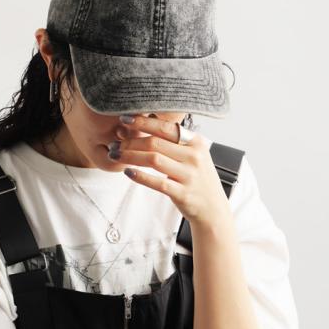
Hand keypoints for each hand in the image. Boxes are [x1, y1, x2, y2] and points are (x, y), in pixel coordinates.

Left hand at [110, 114, 229, 226]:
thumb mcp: (193, 155)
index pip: (166, 127)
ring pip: (153, 159)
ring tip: (115, 155)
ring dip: (130, 156)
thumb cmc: (198, 179)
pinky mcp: (183, 193)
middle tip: (114, 143)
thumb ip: (174, 140)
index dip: (143, 122)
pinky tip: (127, 172)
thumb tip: (148, 119)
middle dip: (131, 142)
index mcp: (196, 143)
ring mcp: (189, 175)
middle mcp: (194, 156)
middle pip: (156, 143)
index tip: (124, 119)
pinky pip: (157, 182)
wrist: (213, 209)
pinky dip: (140, 176)